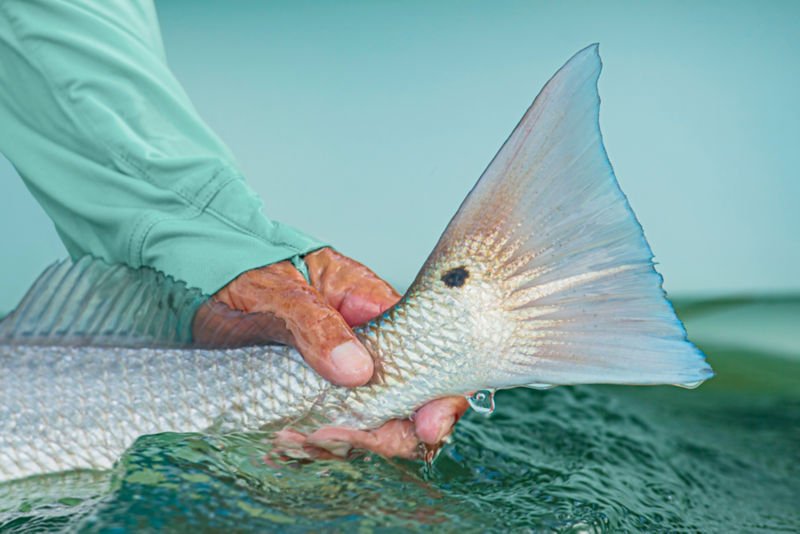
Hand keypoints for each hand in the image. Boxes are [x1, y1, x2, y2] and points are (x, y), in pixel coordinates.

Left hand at [194, 247, 467, 458]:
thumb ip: (316, 326)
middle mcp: (368, 341)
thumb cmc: (241, 276)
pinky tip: (287, 439)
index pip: (427, 347)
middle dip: (389, 431)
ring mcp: (344, 372)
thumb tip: (357, 369)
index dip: (438, 391)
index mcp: (370, 303)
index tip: (428, 427)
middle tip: (336, 439)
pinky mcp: (320, 396)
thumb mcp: (276, 294)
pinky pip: (337, 432)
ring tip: (295, 436)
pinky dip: (317, 445)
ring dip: (345, 442)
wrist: (199, 289)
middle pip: (410, 397)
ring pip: (374, 423)